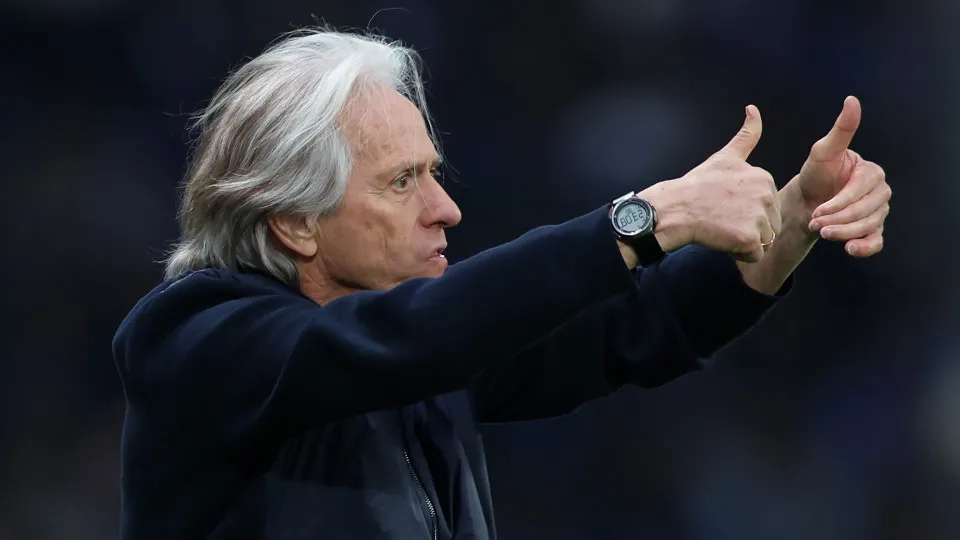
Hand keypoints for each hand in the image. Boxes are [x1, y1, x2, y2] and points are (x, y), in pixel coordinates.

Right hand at [643, 105, 779, 262]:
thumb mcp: (725, 157)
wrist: (675, 209)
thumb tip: (753, 108)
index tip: (724, 204)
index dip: (745, 210)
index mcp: (764, 177)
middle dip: (748, 227)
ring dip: (744, 241)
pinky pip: (755, 255)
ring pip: (763, 240)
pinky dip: (740, 254)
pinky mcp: (749, 238)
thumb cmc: (696, 185)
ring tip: (721, 228)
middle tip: (722, 218)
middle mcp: (766, 195)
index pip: (766, 205)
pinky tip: (723, 240)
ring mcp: (758, 217)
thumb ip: (746, 135)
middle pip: (769, 223)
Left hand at [797, 96, 890, 256]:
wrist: (807, 201)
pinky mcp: (872, 230)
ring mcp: (878, 212)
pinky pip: (876, 241)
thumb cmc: (816, 174)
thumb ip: (841, 130)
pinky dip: (865, 247)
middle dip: (838, 219)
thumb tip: (852, 100)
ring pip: (869, 226)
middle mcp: (879, 192)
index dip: (840, 202)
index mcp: (871, 172)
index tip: (818, 211)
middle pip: (866, 210)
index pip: (861, 190)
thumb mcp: (823, 151)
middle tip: (815, 223)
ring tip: (821, 232)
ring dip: (844, 232)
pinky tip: (849, 249)